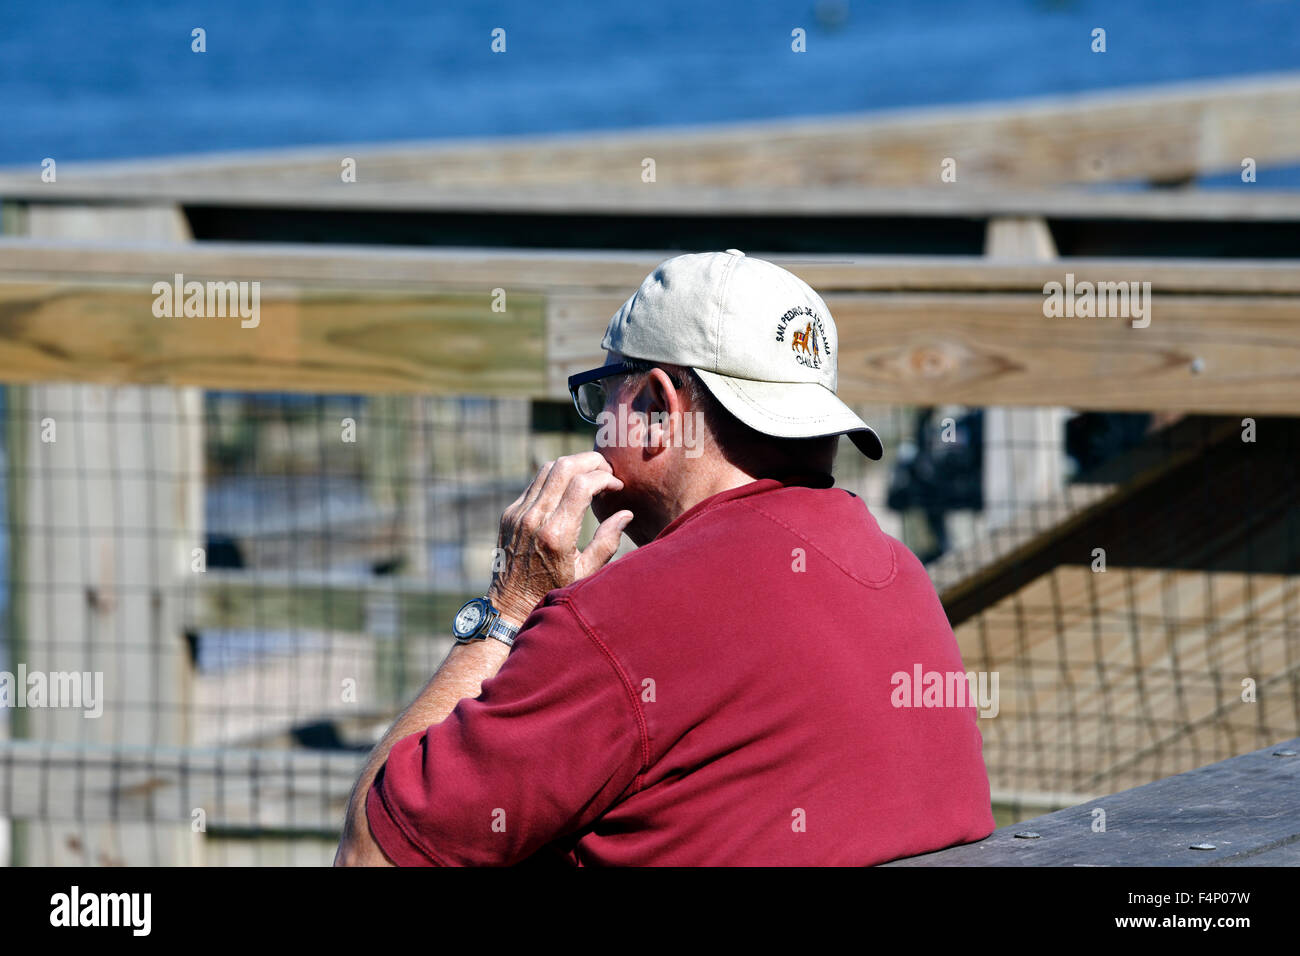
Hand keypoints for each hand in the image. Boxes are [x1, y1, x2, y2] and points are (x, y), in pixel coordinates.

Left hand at [488, 452, 633, 624]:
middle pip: (564, 467)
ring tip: (591, 476)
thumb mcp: (586, 573)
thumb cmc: (553, 593)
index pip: (582, 484)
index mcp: (556, 535)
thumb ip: (608, 541)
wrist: (510, 606)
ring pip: (547, 469)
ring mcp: (518, 514)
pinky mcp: (509, 514)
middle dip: (590, 461)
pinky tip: (569, 490)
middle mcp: (534, 519)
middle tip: (607, 471)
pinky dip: (555, 478)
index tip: (617, 486)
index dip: (605, 478)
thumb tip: (625, 514)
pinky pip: (535, 483)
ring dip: (573, 466)